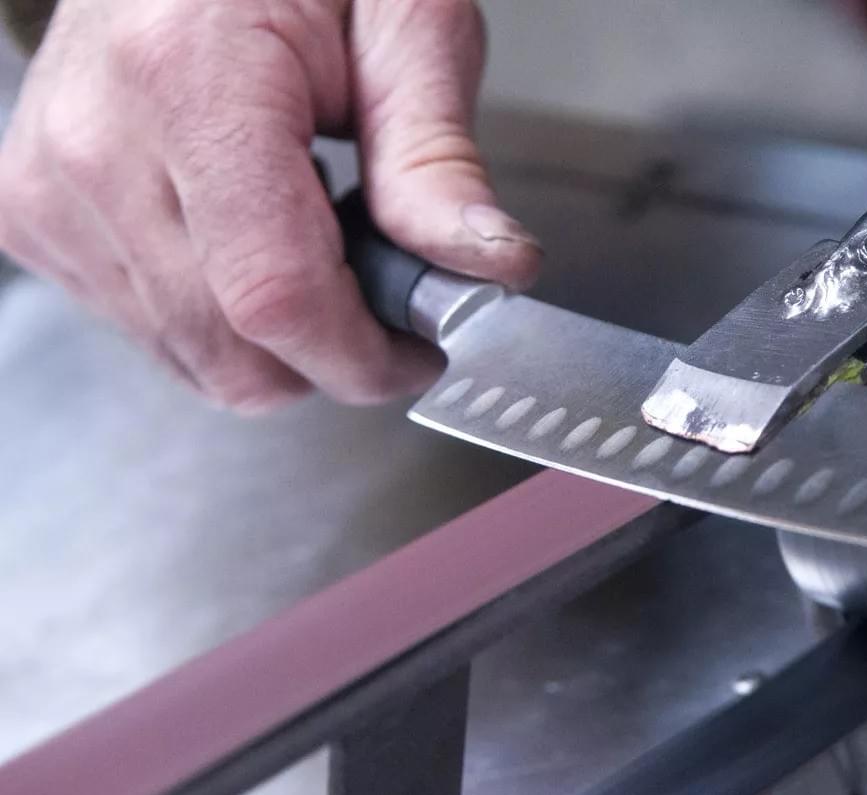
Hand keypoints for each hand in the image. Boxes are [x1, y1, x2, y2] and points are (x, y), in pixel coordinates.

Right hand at [0, 0, 540, 411]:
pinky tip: (253, 240)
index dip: (360, 354)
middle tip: (389, 296)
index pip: (275, 295)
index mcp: (189, 78)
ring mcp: (54, 187)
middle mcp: (96, 142)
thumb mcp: (405, 24)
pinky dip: (223, 318)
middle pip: (231, 349)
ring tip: (319, 243)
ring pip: (193, 356)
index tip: (420, 352)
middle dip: (331, 355)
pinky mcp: (38, 215)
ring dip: (279, 339)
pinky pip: (152, 330)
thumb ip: (437, 158)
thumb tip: (488, 267)